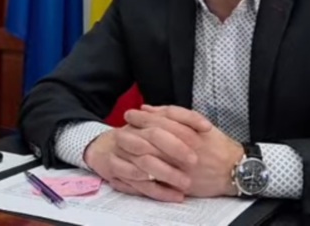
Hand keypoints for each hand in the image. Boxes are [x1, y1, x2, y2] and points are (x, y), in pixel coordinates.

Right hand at [83, 122, 201, 202]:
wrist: (102, 148)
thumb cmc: (135, 138)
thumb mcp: (152, 126)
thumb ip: (174, 122)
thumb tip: (205, 126)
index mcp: (142, 119)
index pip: (167, 114)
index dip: (188, 119)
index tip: (207, 128)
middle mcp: (131, 132)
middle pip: (155, 136)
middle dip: (176, 148)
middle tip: (194, 160)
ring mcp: (121, 151)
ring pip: (145, 162)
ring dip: (167, 174)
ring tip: (186, 183)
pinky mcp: (114, 170)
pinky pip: (137, 183)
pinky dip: (157, 191)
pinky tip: (173, 195)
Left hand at [126, 105, 243, 197]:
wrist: (235, 170)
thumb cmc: (217, 145)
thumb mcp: (200, 124)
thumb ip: (174, 115)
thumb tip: (148, 109)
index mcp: (190, 133)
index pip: (161, 122)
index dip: (143, 117)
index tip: (131, 114)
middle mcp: (185, 149)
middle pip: (153, 138)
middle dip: (135, 131)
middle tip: (122, 127)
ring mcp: (181, 167)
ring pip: (152, 157)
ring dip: (135, 150)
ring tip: (123, 143)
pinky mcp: (180, 183)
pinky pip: (157, 177)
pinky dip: (143, 169)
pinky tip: (134, 163)